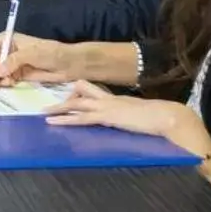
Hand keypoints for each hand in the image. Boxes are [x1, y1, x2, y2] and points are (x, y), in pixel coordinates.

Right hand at [0, 33, 76, 85]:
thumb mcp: (32, 52)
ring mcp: (9, 64)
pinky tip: (9, 85)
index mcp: (6, 39)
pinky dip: (1, 84)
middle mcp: (4, 51)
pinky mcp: (14, 76)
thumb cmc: (51, 53)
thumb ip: (14, 60)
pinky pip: (0, 80)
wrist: (67, 65)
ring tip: (4, 83)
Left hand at [43, 81, 191, 141]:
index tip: (68, 98)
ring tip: (43, 114)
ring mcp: (107, 106)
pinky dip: (66, 119)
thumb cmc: (159, 119)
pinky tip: (54, 122)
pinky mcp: (107, 116)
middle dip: (65, 97)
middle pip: (81, 89)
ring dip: (59, 108)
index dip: (79, 93)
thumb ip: (130, 117)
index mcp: (117, 99)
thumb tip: (127, 122)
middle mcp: (109, 99)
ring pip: (77, 102)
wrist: (167, 117)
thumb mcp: (139, 116)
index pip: (93, 90)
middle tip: (49, 106)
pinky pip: (82, 117)